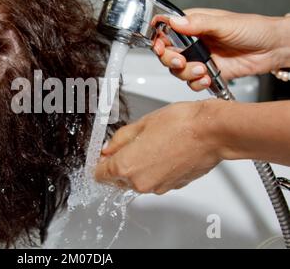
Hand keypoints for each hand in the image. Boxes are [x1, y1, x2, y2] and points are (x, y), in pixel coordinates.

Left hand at [94, 100, 224, 194]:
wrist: (212, 132)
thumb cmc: (180, 124)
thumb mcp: (140, 124)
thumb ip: (119, 140)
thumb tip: (108, 149)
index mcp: (126, 167)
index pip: (99, 174)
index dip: (99, 162)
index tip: (102, 155)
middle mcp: (140, 182)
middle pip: (117, 180)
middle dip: (117, 165)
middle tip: (127, 145)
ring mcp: (158, 187)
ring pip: (136, 181)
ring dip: (137, 167)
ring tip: (149, 145)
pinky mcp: (173, 187)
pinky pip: (155, 180)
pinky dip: (154, 170)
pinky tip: (162, 152)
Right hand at [153, 8, 289, 90]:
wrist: (273, 49)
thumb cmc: (254, 29)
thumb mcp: (225, 23)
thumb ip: (198, 23)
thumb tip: (175, 21)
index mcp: (193, 25)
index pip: (166, 30)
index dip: (158, 39)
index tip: (159, 46)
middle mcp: (193, 42)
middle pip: (167, 53)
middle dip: (171, 60)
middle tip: (181, 61)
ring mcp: (199, 58)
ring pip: (178, 70)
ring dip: (187, 73)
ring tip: (202, 70)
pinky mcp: (208, 73)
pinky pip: (192, 82)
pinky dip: (197, 84)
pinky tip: (208, 79)